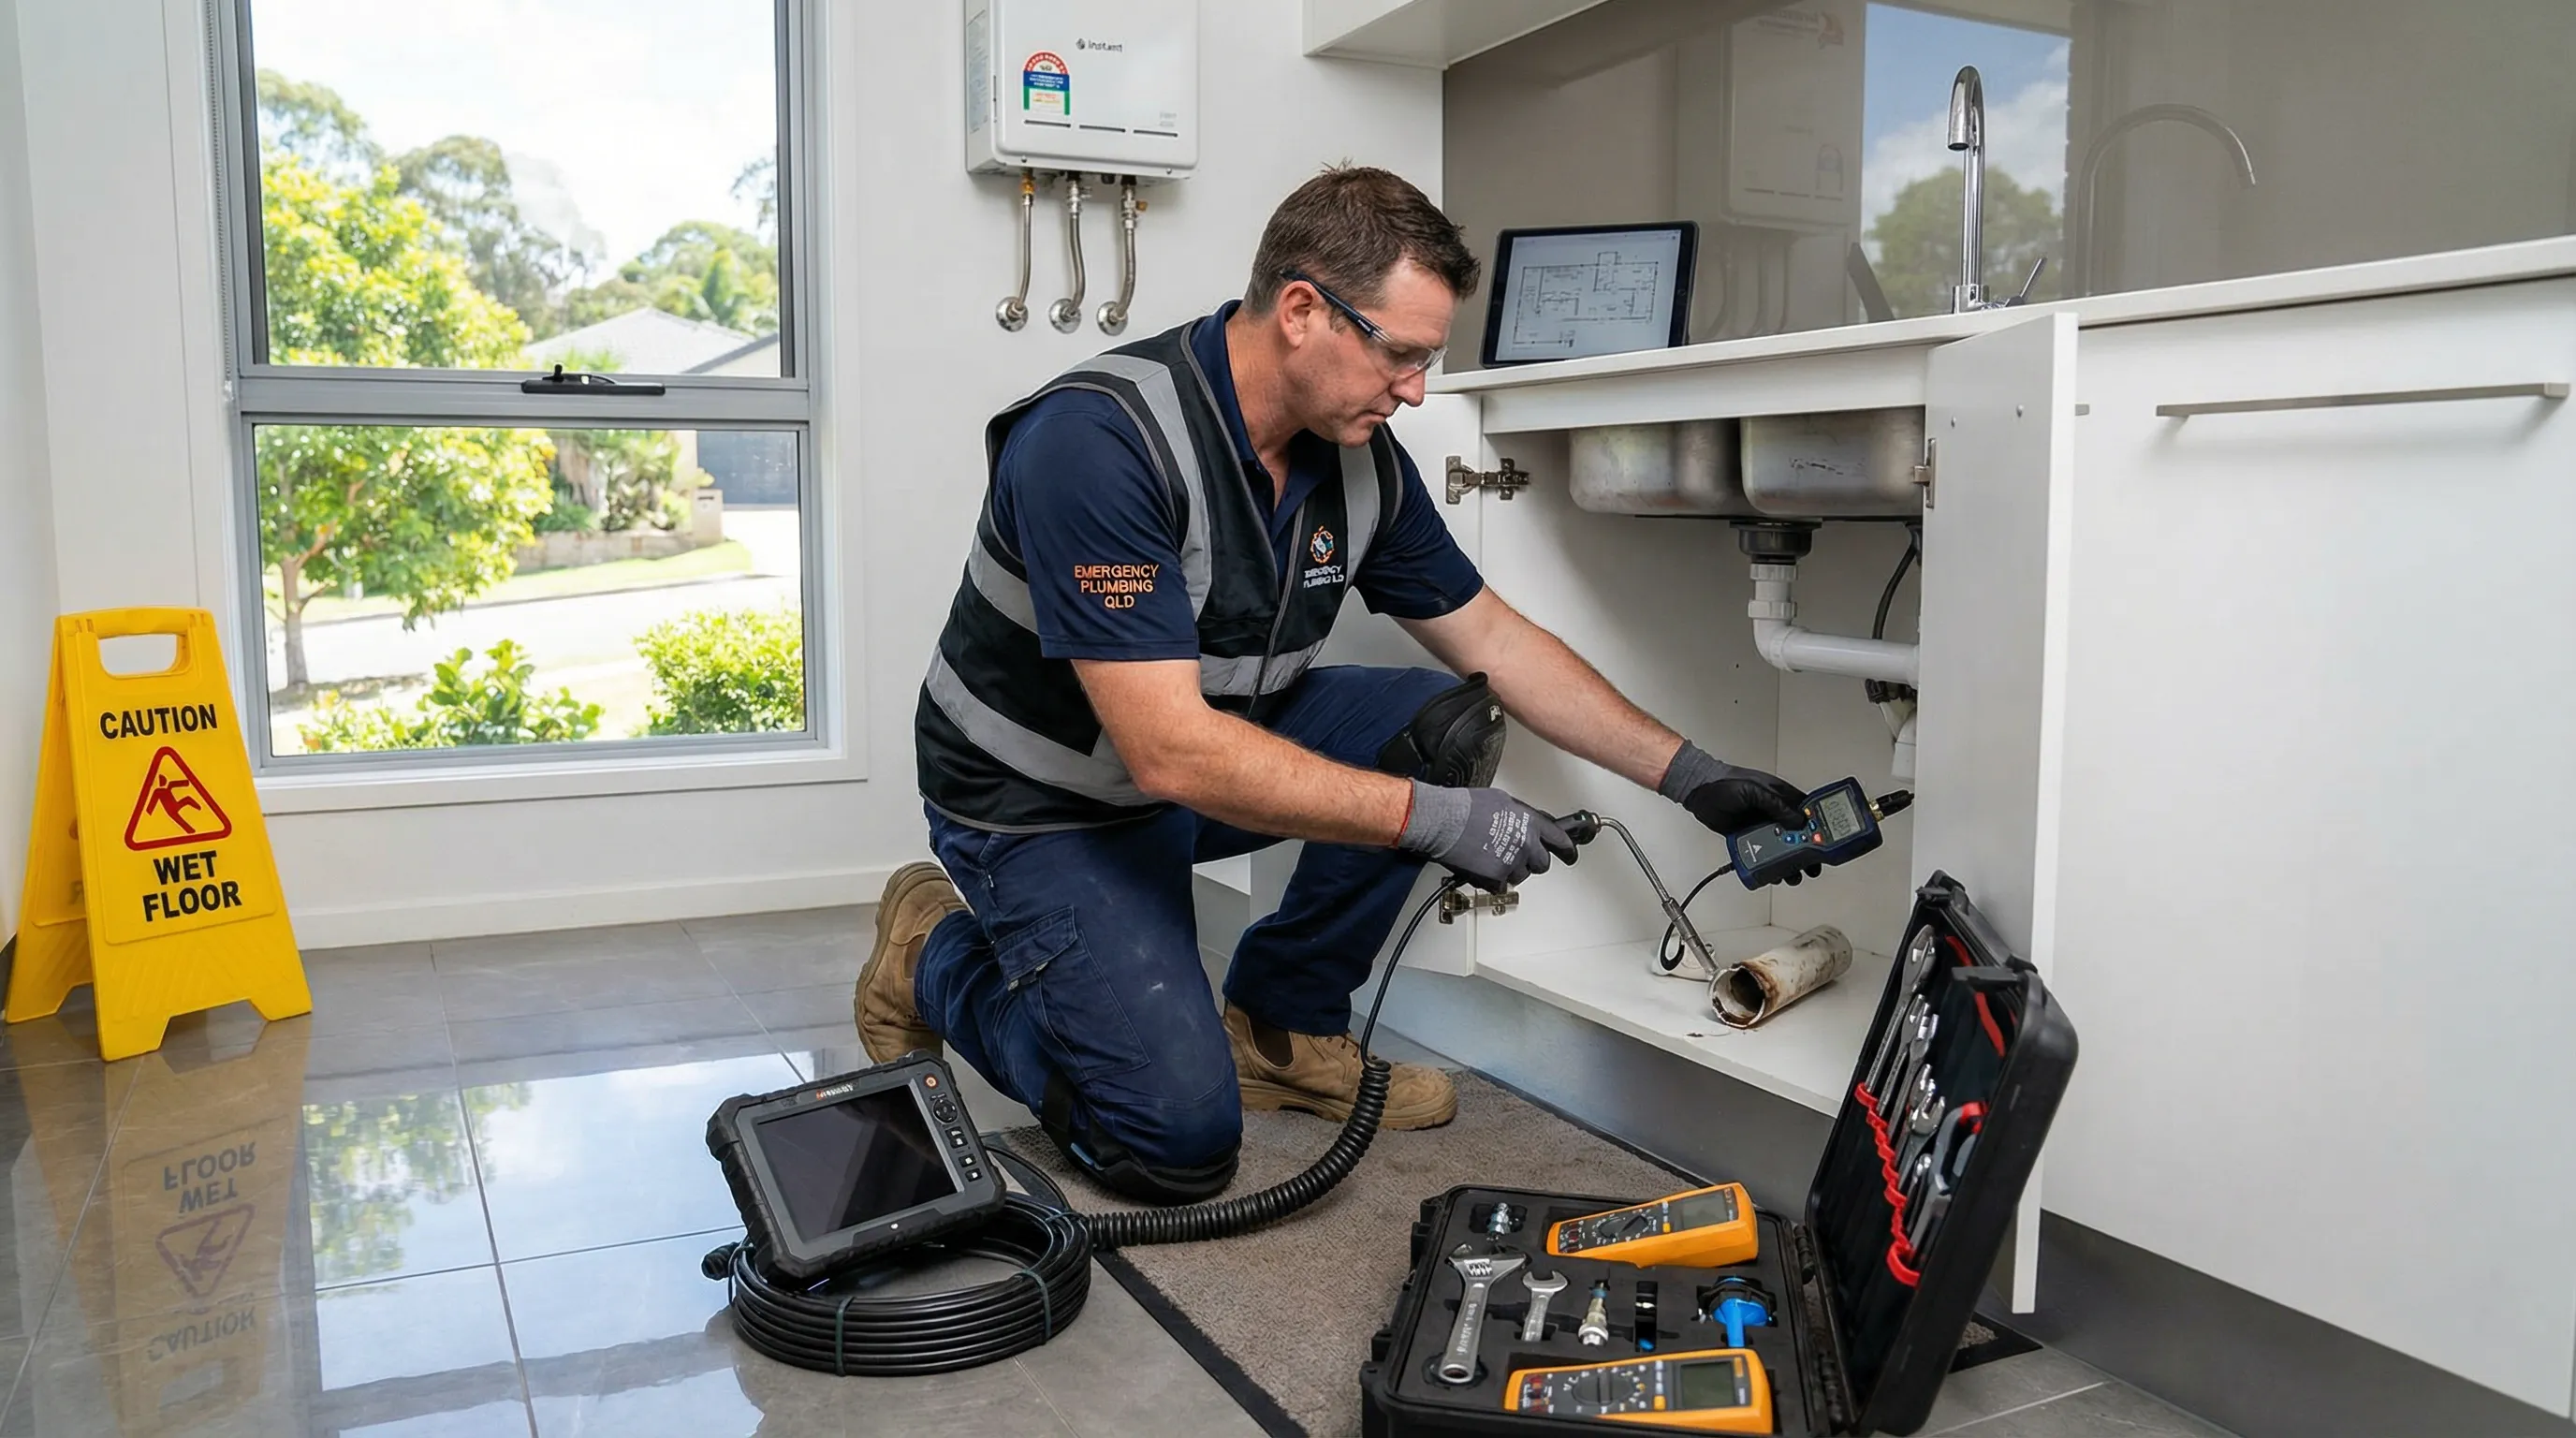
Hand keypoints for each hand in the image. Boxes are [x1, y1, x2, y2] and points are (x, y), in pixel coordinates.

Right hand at [1395, 781, 1579, 891]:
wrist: (1443, 821)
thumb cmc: (1465, 807)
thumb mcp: (1501, 800)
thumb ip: (1521, 814)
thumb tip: (1527, 823)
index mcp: (1530, 822)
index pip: (1559, 839)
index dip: (1567, 849)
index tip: (1570, 855)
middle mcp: (1526, 843)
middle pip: (1542, 863)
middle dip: (1532, 861)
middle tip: (1517, 856)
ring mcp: (1512, 862)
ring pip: (1522, 875)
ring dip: (1510, 870)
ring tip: (1491, 857)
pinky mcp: (1496, 877)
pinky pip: (1502, 885)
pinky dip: (1493, 880)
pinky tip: (1482, 867)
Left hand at [1657, 741, 1820, 883]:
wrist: (1698, 792)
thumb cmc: (1724, 783)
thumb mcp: (1754, 791)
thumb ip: (1776, 806)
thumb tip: (1798, 821)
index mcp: (1780, 796)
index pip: (1807, 812)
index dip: (1818, 827)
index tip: (1826, 842)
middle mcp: (1774, 813)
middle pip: (1798, 835)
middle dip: (1807, 851)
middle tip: (1812, 865)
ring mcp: (1762, 826)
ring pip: (1782, 847)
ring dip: (1790, 862)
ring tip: (1794, 874)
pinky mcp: (1749, 838)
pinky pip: (1763, 854)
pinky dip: (1770, 865)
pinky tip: (1774, 874)